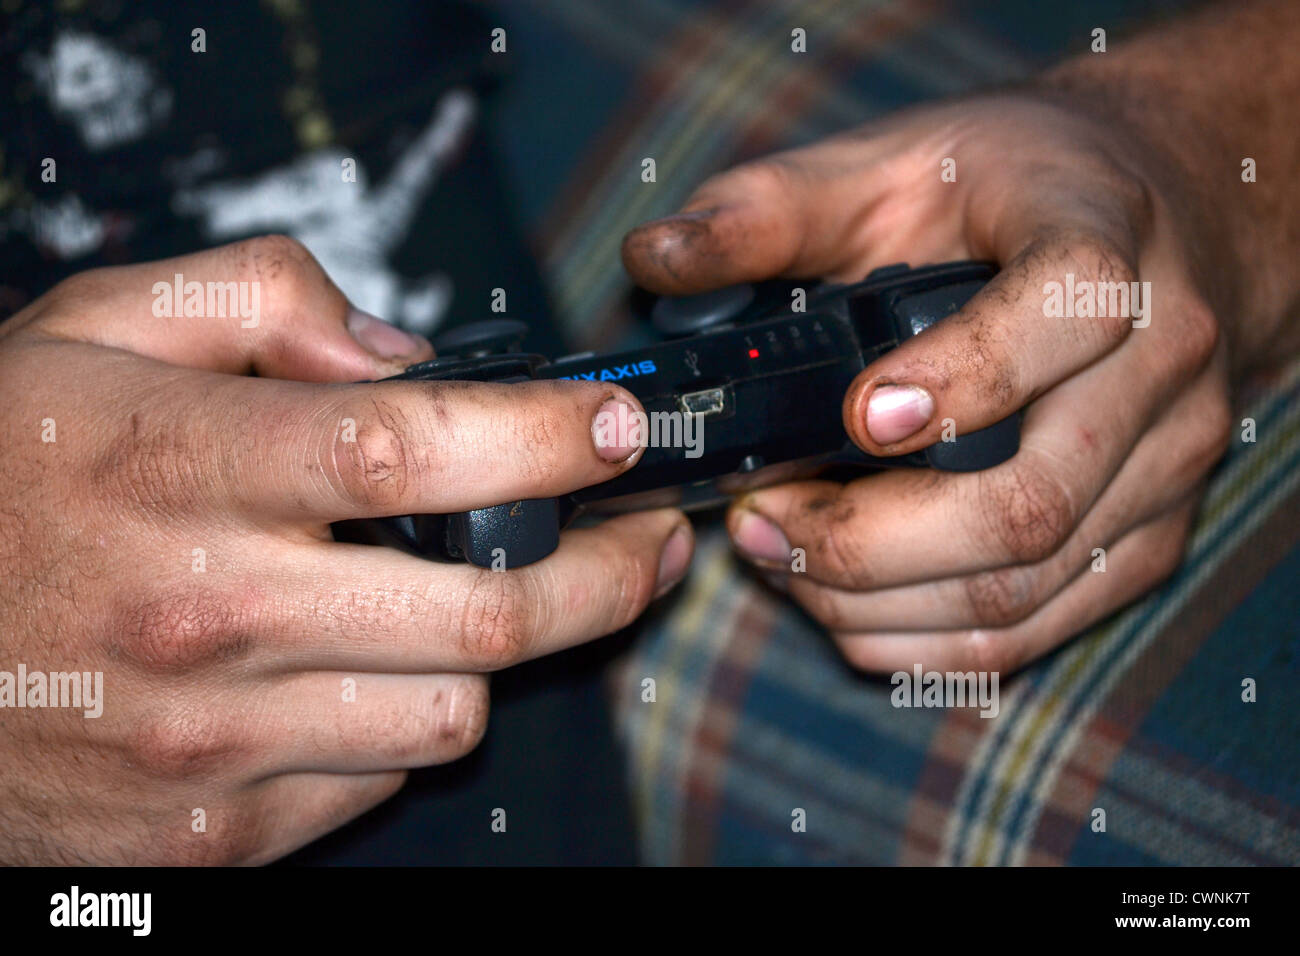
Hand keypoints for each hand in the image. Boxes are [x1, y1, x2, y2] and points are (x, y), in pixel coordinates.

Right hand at [0, 235, 691, 863]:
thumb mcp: (94, 332)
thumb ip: (260, 305)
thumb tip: (402, 354)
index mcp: (188, 472)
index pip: (423, 448)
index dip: (551, 435)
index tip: (614, 425)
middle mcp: (212, 614)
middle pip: (489, 612)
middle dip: (608, 575)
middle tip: (642, 538)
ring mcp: (215, 738)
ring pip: (453, 712)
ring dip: (494, 653)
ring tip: (483, 602)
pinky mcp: (214, 828)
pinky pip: (376, 781)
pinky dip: (399, 724)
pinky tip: (362, 672)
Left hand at [621, 86, 1288, 675]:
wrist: (1152, 216)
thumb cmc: (1011, 186)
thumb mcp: (892, 160)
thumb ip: (771, 208)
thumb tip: (654, 255)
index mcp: (1107, 243)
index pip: (1066, 314)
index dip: (959, 381)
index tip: (854, 417)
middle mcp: (1158, 367)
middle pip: (1029, 502)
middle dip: (867, 539)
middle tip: (759, 522)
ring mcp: (1163, 467)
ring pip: (1023, 587)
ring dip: (876, 600)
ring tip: (779, 558)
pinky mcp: (1143, 537)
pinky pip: (1034, 630)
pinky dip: (920, 639)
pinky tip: (841, 603)